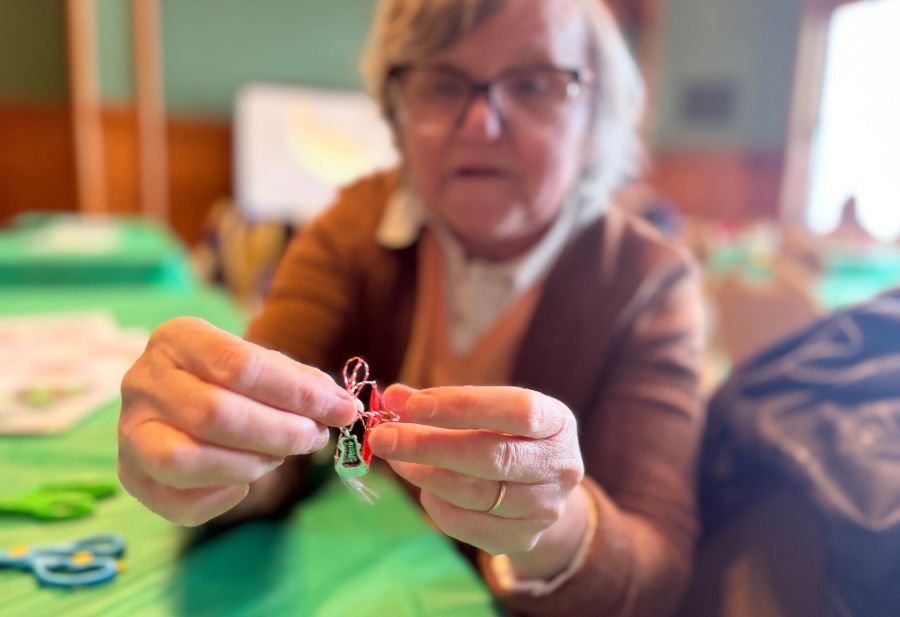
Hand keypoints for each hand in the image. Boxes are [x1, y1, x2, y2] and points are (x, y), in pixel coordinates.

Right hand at [117, 317, 355, 525]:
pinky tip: (245, 482)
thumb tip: (344, 408)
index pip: (240, 364)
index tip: (341, 409)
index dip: (297, 392)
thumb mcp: (266, 366)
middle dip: (278, 432)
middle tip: (313, 438)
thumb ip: (305, 384)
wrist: (183, 396)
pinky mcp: (130, 474)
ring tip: (278, 457)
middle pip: (214, 413)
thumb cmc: (233, 379)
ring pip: (185, 459)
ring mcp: (129, 430)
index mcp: (178, 338)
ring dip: (249, 464)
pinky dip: (220, 497)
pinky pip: (175, 499)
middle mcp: (143, 380)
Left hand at [368, 385, 585, 559]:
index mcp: (556, 422)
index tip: (414, 404)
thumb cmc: (505, 436)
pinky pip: (465, 523)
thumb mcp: (485, 411)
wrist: (540, 489)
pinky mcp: (522, 537)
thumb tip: (392, 396)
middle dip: (429, 445)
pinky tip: (422, 483)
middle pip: (491, 457)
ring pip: (475, 493)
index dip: (463, 406)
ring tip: (394, 457)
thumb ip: (439, 402)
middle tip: (383, 437)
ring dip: (423, 474)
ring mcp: (544, 507)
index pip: (517, 410)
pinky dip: (434, 501)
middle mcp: (560, 466)